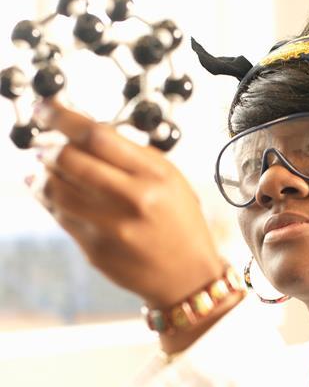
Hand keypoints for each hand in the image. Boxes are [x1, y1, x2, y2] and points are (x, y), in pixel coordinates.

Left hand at [35, 100, 224, 309]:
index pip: (97, 135)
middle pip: (70, 159)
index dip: (63, 118)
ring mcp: (111, 227)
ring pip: (56, 188)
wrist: (187, 276)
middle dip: (49, 145)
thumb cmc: (182, 225)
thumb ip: (135, 156)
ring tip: (43, 167)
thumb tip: (87, 134)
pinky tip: (51, 192)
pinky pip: (61, 216)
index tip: (47, 109)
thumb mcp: (173, 180)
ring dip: (43, 172)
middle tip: (44, 143)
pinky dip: (50, 199)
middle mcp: (133, 199)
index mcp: (155, 176)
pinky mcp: (95, 249)